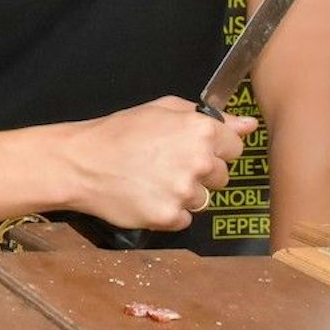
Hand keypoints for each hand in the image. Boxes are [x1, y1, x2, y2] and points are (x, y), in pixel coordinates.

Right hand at [60, 96, 258, 231]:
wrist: (81, 162)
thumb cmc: (118, 133)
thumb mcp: (162, 110)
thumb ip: (211, 117)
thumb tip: (248, 125)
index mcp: (200, 130)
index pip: (234, 148)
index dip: (213, 148)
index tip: (191, 149)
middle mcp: (198, 161)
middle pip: (221, 176)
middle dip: (199, 172)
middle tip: (165, 164)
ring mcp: (184, 192)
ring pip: (203, 199)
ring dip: (183, 194)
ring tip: (152, 180)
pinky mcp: (170, 217)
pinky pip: (183, 219)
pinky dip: (168, 212)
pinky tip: (146, 196)